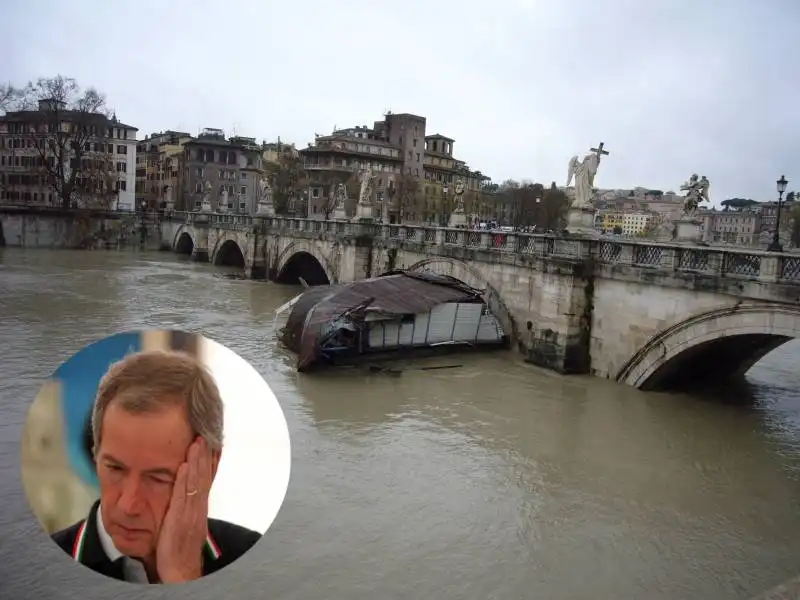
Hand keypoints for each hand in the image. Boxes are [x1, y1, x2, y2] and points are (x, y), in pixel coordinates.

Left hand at [156, 437, 212, 582]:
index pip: (208, 478)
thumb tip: (187, 494)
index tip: (212, 443)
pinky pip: (183, 494)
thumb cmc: (180, 549)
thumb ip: (188, 508)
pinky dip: (185, 479)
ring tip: (198, 441)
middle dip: (206, 454)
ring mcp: (191, 511)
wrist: (181, 569)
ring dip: (198, 460)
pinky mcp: (180, 517)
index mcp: (200, 507)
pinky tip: (186, 465)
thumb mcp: (187, 524)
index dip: (211, 460)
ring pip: (196, 481)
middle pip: (204, 476)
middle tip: (206, 434)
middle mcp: (199, 506)